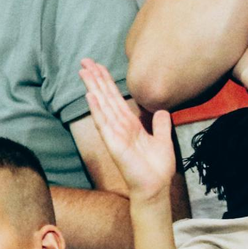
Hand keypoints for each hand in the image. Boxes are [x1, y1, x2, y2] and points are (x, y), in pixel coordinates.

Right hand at [80, 58, 175, 208]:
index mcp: (130, 125)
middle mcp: (120, 127)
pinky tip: (90, 96)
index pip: (116, 99)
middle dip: (95, 79)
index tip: (98, 66)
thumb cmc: (157, 169)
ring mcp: (115, 135)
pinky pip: (104, 124)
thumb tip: (163, 111)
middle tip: (84, 61)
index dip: (107, 82)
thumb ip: (161, 125)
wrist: (156, 187)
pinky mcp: (114, 144)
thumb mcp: (163, 141)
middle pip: (105, 98)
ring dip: (93, 88)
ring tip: (84, 72)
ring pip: (102, 106)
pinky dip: (97, 109)